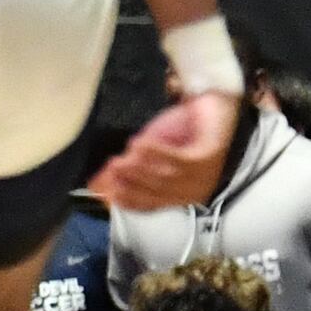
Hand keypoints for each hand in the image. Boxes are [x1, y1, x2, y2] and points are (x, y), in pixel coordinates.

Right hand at [89, 90, 237, 210]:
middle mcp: (192, 189)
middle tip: (110, 170)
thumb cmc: (183, 130)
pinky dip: (156, 153)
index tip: (106, 193)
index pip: (149, 205)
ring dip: (139, 169)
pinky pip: (179, 160)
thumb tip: (96, 183)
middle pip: (156, 192)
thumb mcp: (148, 152)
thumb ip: (127, 167)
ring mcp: (203, 175)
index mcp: (178, 194)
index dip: (126, 200)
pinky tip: (139, 144)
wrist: (213, 105)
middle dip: (129, 182)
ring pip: (165, 178)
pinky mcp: (209, 157)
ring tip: (120, 159)